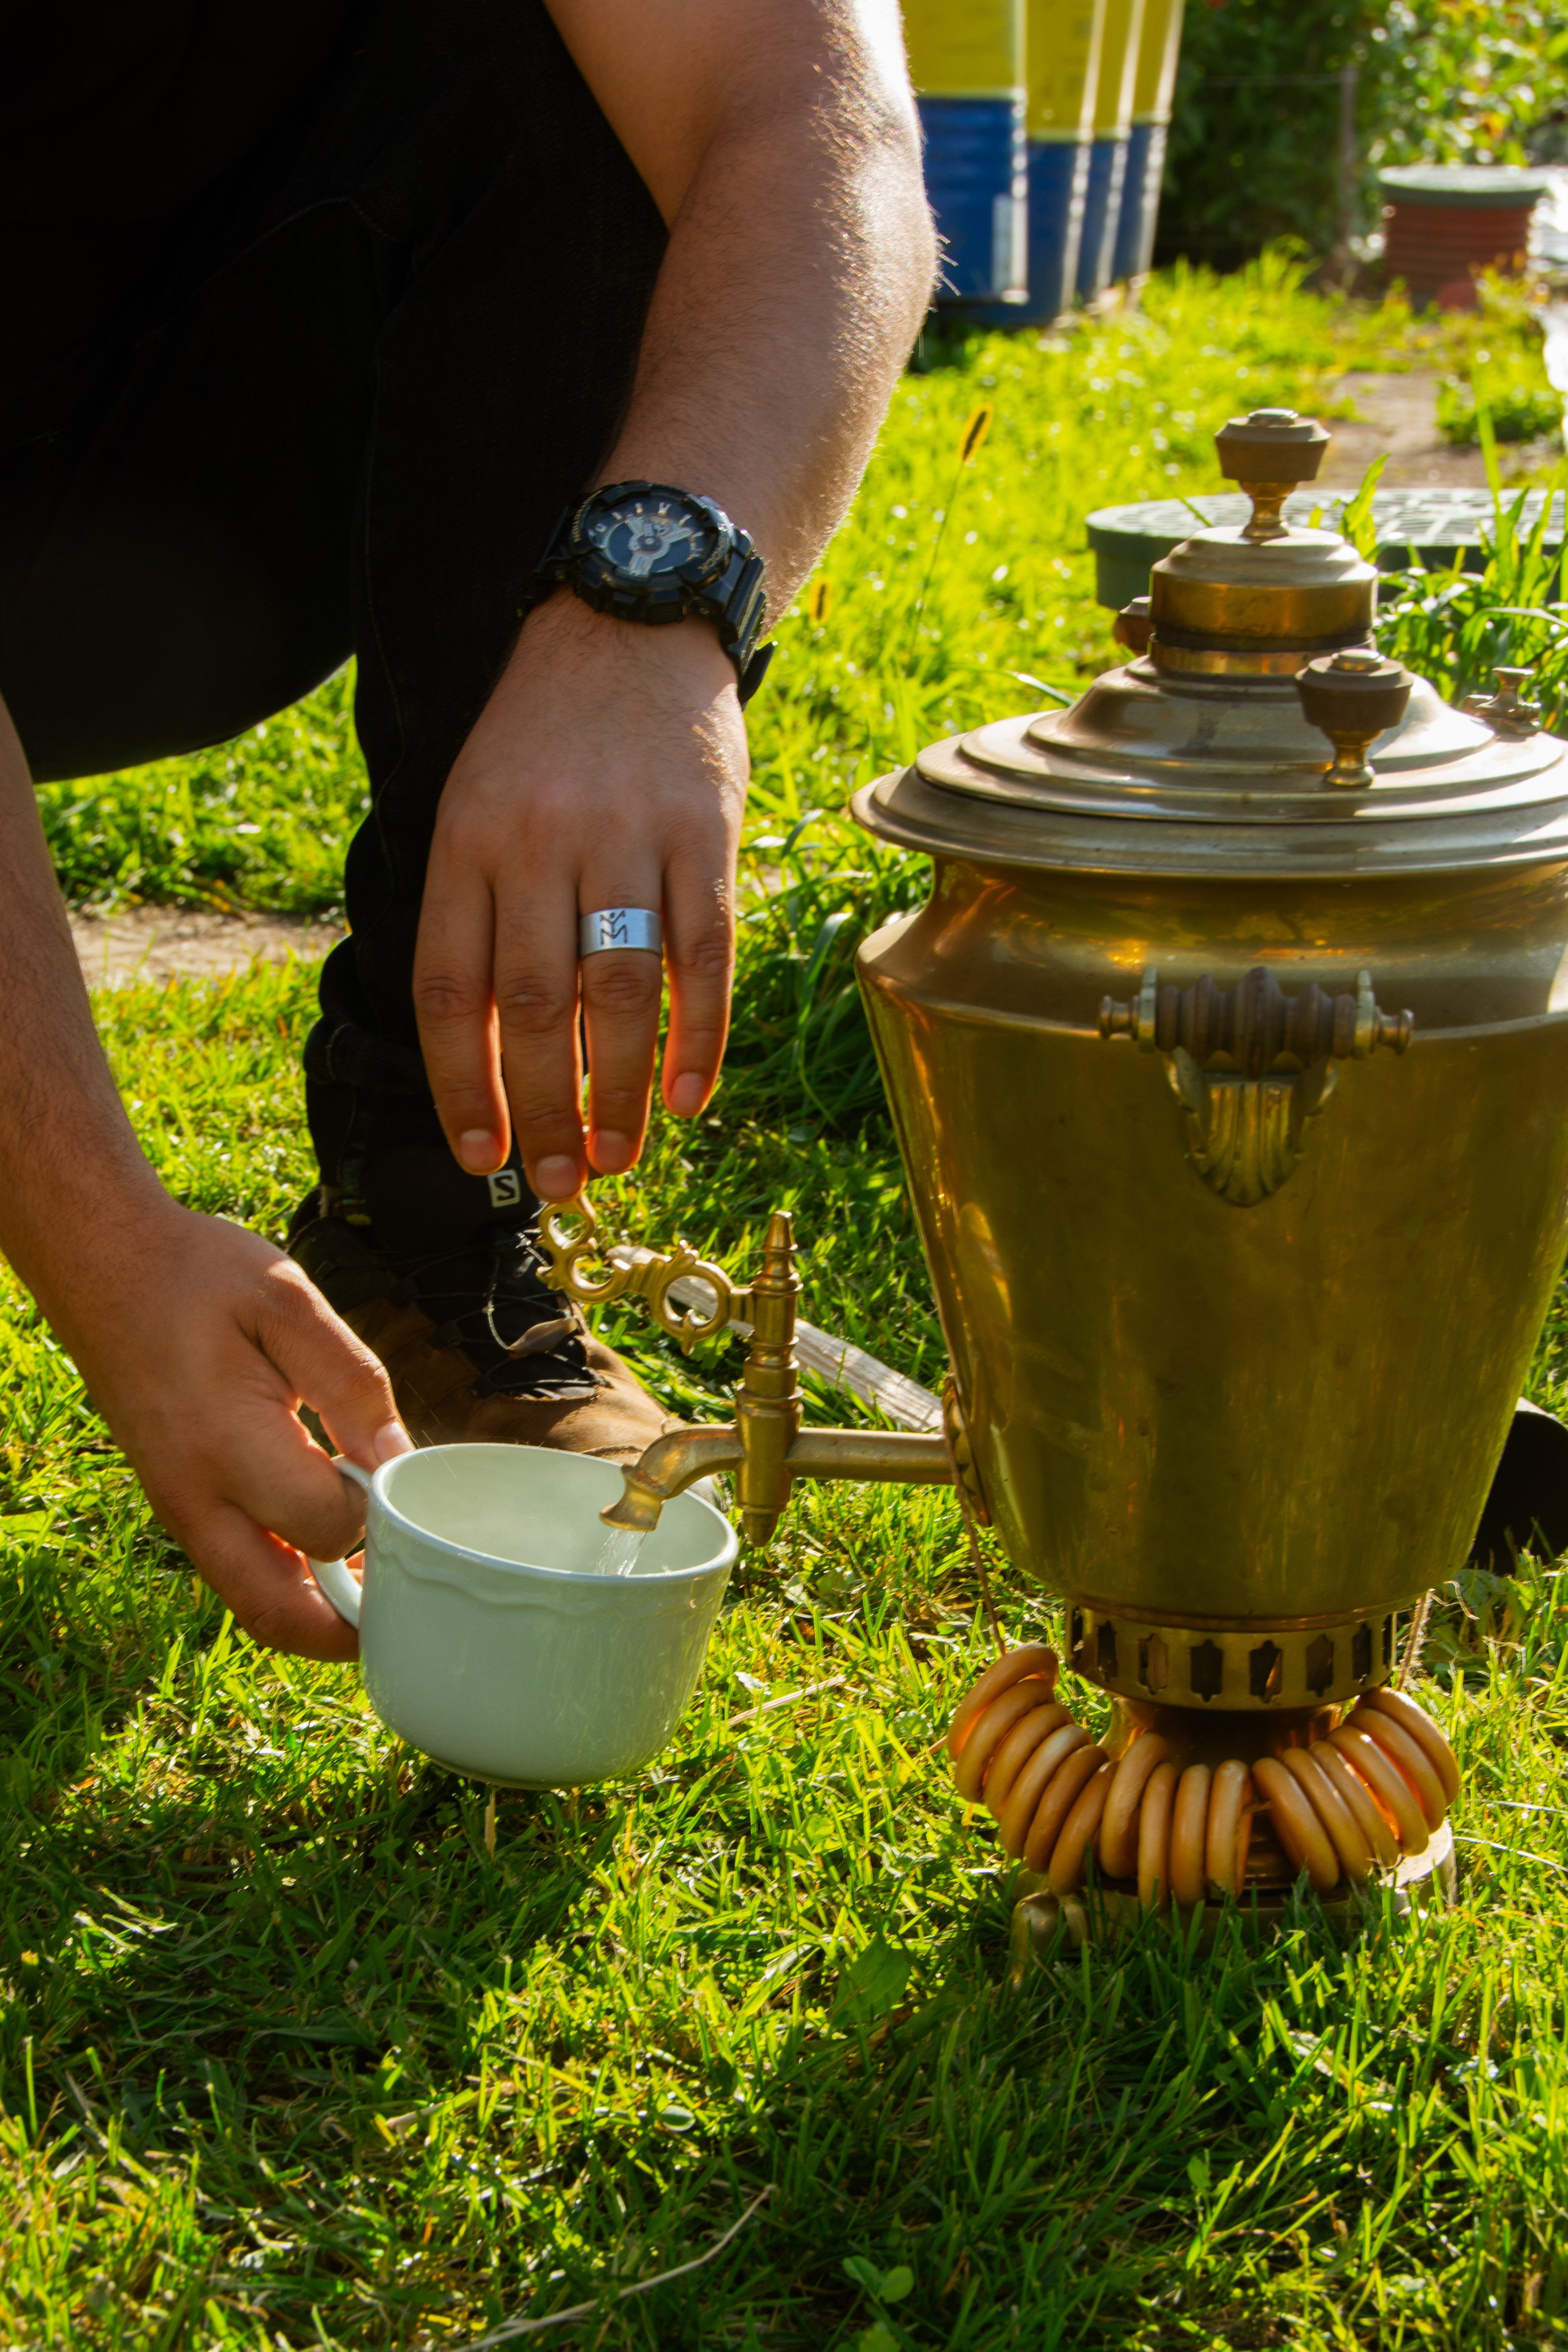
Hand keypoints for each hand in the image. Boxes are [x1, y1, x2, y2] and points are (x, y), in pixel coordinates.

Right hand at [53, 1200, 410, 1658]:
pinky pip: (238, 1570)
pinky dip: (290, 1579)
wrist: (103, 1265)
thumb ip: (351, 1383)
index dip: (377, 1513)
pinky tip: (333, 1543)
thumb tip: (396, 1458)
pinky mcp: (177, 1506)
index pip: (325, 1527)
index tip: (399, 1475)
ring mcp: (178, 1510)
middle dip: (350, 1628)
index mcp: (226, 1445)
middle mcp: (194, 1497)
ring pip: (255, 1603)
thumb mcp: (289, 1301)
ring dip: (321, 1608)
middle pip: (279, 1613)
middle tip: (410, 1597)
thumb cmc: (200, 1275)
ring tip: (381, 1571)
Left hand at [412, 591, 747, 1196]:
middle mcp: (539, 843)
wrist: (630, 622)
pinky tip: (688, 1098)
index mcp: (466, 842)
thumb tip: (486, 1058)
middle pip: (537, 1008)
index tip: (479, 1158)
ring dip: (618, 1094)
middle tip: (556, 1185)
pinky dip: (698, 1038)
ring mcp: (625, 837)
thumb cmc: (543, 740)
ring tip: (616, 1160)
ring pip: (620, 995)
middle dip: (543, 1113)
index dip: (463, 1088)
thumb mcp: (474, 805)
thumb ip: (475, 915)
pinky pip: (702, 956)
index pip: (453, 992)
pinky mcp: (701, 835)